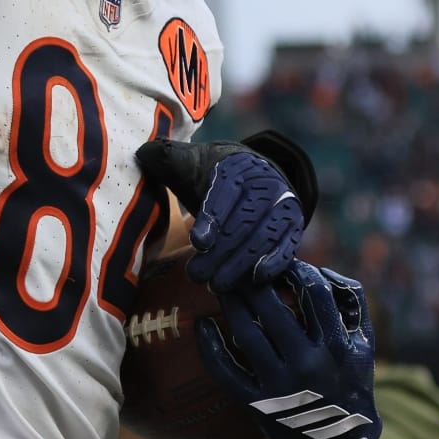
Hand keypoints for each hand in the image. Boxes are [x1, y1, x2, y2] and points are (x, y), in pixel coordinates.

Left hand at [137, 133, 313, 290]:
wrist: (250, 175)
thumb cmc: (211, 176)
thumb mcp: (190, 163)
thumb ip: (167, 159)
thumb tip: (145, 154)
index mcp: (236, 166)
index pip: (225, 193)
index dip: (212, 218)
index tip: (198, 242)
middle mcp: (265, 183)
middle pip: (244, 221)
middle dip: (221, 251)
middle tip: (197, 274)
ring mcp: (283, 205)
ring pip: (264, 237)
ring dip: (240, 264)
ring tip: (216, 285)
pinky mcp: (293, 226)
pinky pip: (287, 246)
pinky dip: (273, 264)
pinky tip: (254, 280)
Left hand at [199, 261, 380, 438]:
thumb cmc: (349, 381)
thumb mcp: (364, 344)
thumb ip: (353, 302)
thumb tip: (324, 269)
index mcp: (336, 345)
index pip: (313, 291)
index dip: (295, 269)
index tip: (282, 263)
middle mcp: (307, 363)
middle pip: (272, 307)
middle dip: (254, 280)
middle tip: (241, 266)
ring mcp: (279, 384)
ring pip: (246, 332)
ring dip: (231, 304)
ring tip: (222, 286)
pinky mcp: (256, 402)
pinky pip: (226, 371)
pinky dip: (209, 346)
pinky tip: (202, 324)